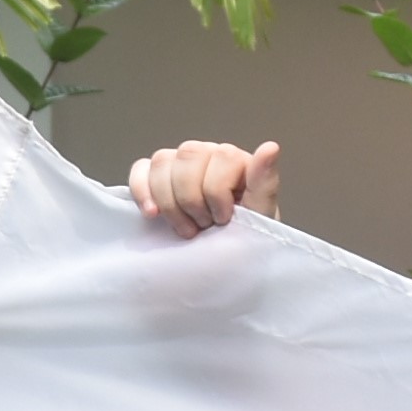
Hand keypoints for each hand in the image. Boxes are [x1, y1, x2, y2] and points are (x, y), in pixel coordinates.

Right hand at [127, 139, 282, 235]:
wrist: (223, 263)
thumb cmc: (244, 238)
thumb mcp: (260, 215)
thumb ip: (264, 181)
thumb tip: (270, 147)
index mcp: (235, 160)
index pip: (221, 156)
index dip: (217, 192)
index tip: (223, 220)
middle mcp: (207, 155)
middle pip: (188, 155)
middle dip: (192, 199)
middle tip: (203, 226)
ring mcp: (179, 164)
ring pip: (163, 161)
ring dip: (170, 202)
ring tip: (185, 229)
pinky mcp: (155, 177)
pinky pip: (141, 169)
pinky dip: (142, 191)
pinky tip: (151, 214)